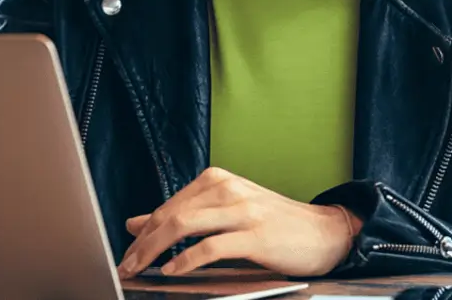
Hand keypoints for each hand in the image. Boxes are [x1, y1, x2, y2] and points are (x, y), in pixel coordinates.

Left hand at [116, 167, 360, 278]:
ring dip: (156, 250)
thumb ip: (182, 215)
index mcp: (217, 180)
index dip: (143, 232)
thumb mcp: (224, 212)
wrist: (324, 232)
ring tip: (141, 269)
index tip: (127, 252)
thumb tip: (136, 223)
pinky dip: (186, 260)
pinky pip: (211, 246)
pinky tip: (173, 270)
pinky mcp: (256, 234)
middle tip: (126, 265)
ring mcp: (242, 210)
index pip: (168, 205)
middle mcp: (227, 189)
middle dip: (143, 243)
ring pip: (185, 226)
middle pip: (171, 215)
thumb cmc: (274, 224)